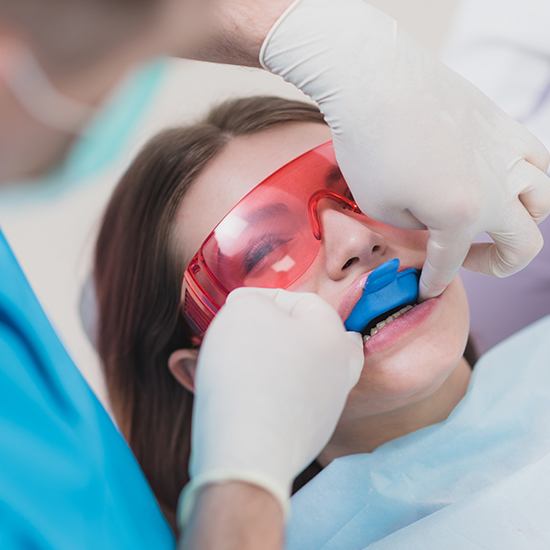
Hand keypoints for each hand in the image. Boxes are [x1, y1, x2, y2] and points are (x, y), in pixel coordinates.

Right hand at [179, 288, 362, 524]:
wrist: (248, 451)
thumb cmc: (247, 371)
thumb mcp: (244, 311)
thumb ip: (252, 299)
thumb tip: (253, 307)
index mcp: (332, 333)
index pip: (300, 300)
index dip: (263, 298)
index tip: (234, 308)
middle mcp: (340, 368)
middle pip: (316, 337)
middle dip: (284, 330)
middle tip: (254, 333)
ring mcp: (329, 405)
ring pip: (309, 370)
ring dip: (282, 361)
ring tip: (249, 363)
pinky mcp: (312, 435)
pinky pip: (295, 401)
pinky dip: (278, 392)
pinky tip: (254, 394)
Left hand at [261, 0, 549, 298]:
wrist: (374, 80)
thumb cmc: (369, 146)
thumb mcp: (380, 207)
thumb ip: (416, 227)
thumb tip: (433, 223)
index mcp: (462, 215)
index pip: (451, 263)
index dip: (434, 281)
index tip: (425, 290)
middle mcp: (497, 187)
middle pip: (524, 243)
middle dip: (497, 264)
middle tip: (467, 260)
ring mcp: (507, 152)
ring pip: (544, 199)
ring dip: (522, 221)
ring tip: (491, 221)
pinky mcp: (503, 124)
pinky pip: (537, 158)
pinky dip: (528, 178)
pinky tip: (502, 179)